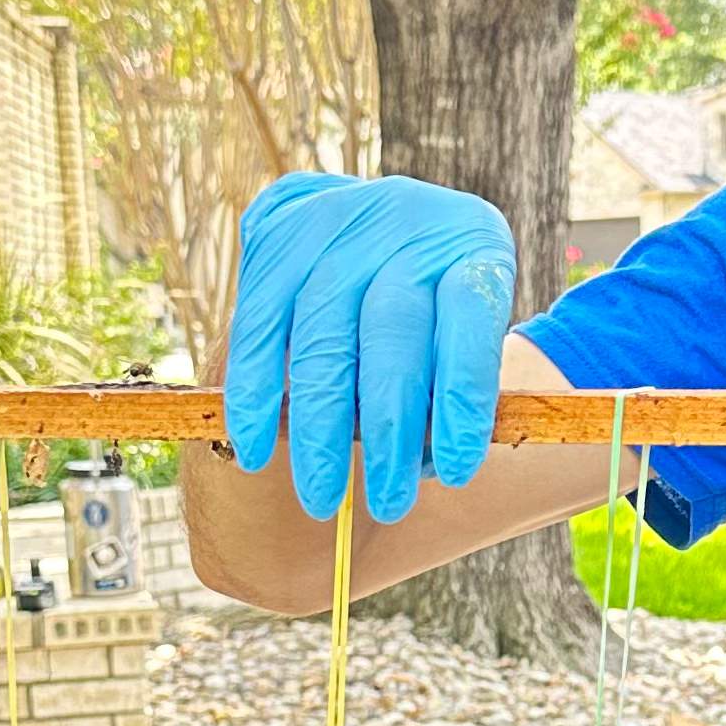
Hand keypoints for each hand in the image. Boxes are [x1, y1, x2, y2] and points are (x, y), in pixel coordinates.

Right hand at [223, 173, 515, 523]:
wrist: (381, 223)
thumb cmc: (435, 304)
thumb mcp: (466, 328)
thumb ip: (454, 386)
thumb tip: (423, 466)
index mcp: (471, 242)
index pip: (470, 317)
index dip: (462, 397)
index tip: (459, 471)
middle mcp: (404, 221)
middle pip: (392, 332)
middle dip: (388, 430)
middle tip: (387, 504)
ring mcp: (335, 222)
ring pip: (320, 336)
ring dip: (318, 428)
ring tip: (323, 497)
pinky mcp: (276, 236)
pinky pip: (257, 326)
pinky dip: (253, 395)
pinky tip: (255, 450)